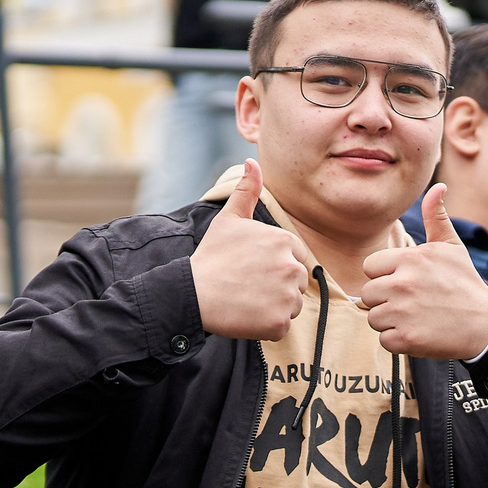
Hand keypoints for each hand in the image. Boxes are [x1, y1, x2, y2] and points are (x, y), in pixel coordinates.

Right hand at [189, 161, 312, 341]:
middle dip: (276, 288)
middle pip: (295, 284)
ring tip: (246, 301)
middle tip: (247, 287)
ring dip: (273, 308)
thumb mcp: (229, 219)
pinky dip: (266, 327)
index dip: (273, 267)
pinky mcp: (279, 322)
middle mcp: (292, 267)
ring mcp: (287, 296)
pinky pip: (281, 327)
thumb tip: (252, 160)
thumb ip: (247, 190)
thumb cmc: (211, 257)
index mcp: (284, 241)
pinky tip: (246, 316)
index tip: (251, 271)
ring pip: (291, 306)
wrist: (192, 293)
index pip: (294, 259)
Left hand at [359, 185, 487, 358]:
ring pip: (374, 317)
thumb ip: (436, 216)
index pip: (370, 267)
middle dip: (386, 299)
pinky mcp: (405, 339)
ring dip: (391, 320)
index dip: (385, 275)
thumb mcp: (452, 247)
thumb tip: (438, 186)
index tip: (405, 281)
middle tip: (412, 302)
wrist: (486, 324)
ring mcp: (403, 312)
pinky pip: (384, 339)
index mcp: (410, 259)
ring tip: (416, 317)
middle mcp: (402, 283)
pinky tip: (419, 332)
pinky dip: (399, 340)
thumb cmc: (465, 282)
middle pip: (368, 293)